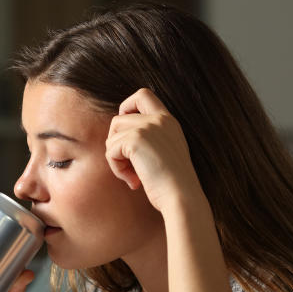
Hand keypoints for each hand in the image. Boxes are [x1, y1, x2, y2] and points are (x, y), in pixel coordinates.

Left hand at [105, 88, 204, 213]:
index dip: (127, 107)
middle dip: (115, 142)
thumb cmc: (172, 184)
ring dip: (116, 158)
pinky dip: (116, 168)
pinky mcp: (136, 140)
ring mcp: (148, 127)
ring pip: (112, 136)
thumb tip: (117, 138)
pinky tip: (133, 181)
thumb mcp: (164, 153)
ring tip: (132, 175)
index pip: (143, 94)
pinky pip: (110, 150)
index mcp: (169, 121)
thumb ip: (149, 139)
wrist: (182, 197)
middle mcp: (159, 119)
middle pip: (118, 119)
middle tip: (127, 163)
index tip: (127, 133)